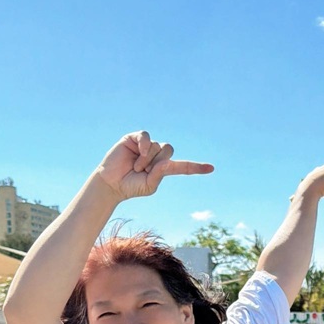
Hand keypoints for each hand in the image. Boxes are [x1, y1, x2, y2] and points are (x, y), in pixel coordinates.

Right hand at [96, 131, 213, 199]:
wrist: (112, 183)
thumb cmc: (132, 186)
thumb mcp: (150, 184)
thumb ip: (160, 173)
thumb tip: (167, 162)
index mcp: (164, 168)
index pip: (183, 166)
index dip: (196, 167)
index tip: (211, 169)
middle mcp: (157, 155)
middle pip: (169, 150)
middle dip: (158, 162)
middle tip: (144, 171)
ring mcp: (146, 146)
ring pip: (157, 146)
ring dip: (147, 159)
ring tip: (135, 166)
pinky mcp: (135, 138)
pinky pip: (147, 136)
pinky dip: (145, 145)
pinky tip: (138, 152)